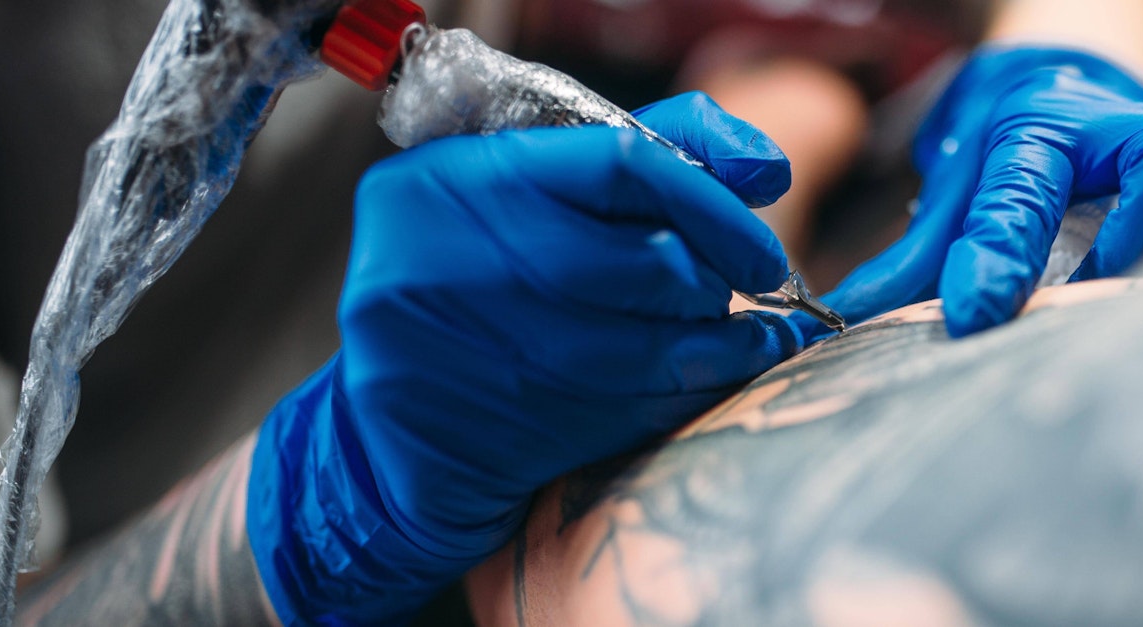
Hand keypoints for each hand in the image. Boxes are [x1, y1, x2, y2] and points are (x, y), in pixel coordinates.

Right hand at [246, 93, 797, 624]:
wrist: (378, 436)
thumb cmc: (479, 293)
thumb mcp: (535, 201)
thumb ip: (648, 159)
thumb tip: (764, 167)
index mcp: (453, 175)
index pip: (622, 161)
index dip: (714, 206)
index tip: (760, 248)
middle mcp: (437, 252)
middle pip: (646, 262)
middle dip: (715, 287)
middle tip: (737, 299)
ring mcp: (449, 349)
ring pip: (645, 348)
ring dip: (717, 350)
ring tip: (741, 345)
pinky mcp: (473, 432)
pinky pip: (622, 412)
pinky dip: (681, 400)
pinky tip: (701, 387)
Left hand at [814, 46, 1142, 337]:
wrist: (1066, 70)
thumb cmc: (1010, 133)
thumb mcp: (955, 180)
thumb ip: (912, 256)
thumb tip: (847, 324)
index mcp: (1040, 126)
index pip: (1023, 192)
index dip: (999, 256)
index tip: (974, 316)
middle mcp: (1125, 124)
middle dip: (1135, 245)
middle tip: (1089, 311)